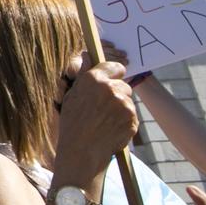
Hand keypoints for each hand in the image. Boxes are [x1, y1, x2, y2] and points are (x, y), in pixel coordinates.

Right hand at [52, 58, 137, 182]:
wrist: (83, 149)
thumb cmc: (73, 122)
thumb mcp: (72, 95)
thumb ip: (84, 74)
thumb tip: (88, 54)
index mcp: (93, 79)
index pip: (114, 67)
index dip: (113, 73)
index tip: (112, 78)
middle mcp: (110, 88)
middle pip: (123, 85)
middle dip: (117, 93)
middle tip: (104, 107)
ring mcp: (123, 104)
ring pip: (128, 101)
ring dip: (121, 108)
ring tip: (106, 120)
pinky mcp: (133, 118)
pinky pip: (132, 115)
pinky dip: (125, 120)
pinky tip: (112, 127)